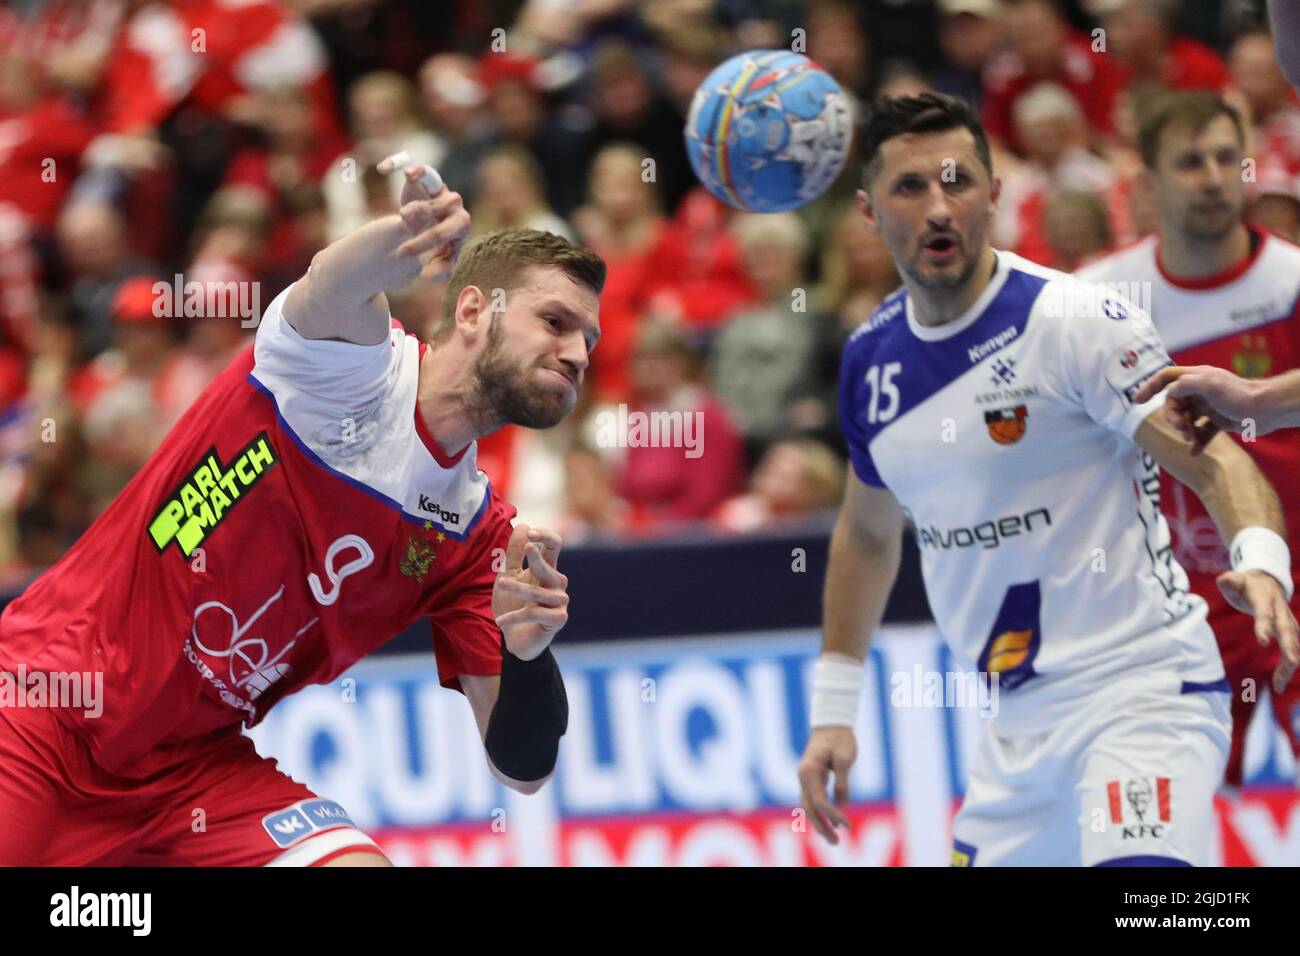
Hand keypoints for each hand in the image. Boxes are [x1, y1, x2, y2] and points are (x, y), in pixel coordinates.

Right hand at [375, 158, 468, 282]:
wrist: (428, 233)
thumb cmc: (436, 251)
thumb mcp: (439, 264)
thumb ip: (439, 272)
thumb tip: (428, 275)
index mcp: (460, 225)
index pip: (448, 230)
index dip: (424, 241)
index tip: (402, 252)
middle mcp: (454, 204)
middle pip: (447, 203)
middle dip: (423, 214)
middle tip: (400, 221)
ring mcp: (440, 189)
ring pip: (433, 180)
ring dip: (417, 184)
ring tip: (400, 207)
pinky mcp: (424, 179)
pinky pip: (417, 166)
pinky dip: (402, 163)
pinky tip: (383, 168)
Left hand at [492, 524, 568, 660]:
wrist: (514, 639)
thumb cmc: (513, 605)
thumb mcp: (508, 576)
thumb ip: (514, 553)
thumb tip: (522, 524)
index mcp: (547, 569)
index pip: (554, 546)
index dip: (546, 536)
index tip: (530, 532)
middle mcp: (557, 584)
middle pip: (549, 565)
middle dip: (536, 556)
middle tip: (526, 546)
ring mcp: (560, 602)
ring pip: (538, 591)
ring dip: (518, 588)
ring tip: (500, 584)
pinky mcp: (558, 619)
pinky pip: (535, 613)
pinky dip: (515, 616)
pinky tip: (500, 621)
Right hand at [797, 726, 855, 843]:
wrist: (831, 721)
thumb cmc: (840, 737)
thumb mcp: (845, 758)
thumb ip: (843, 783)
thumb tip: (842, 806)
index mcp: (809, 771)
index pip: (820, 801)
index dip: (833, 815)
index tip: (848, 825)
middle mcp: (803, 776)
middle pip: (809, 808)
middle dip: (821, 827)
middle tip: (836, 843)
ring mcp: (805, 777)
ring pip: (809, 806)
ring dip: (820, 823)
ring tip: (833, 839)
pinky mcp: (811, 777)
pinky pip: (813, 799)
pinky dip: (821, 813)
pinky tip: (832, 822)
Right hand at [1132, 365, 1266, 454]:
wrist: (1266, 410)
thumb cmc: (1237, 395)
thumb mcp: (1208, 384)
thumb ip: (1184, 385)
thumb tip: (1169, 393)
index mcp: (1196, 378)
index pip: (1166, 378)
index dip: (1150, 387)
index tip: (1137, 401)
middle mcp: (1200, 390)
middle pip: (1174, 403)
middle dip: (1173, 418)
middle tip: (1180, 429)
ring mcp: (1209, 406)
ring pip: (1186, 419)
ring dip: (1184, 430)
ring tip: (1190, 440)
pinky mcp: (1219, 421)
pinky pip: (1201, 432)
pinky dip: (1197, 442)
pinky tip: (1195, 453)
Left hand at [1217, 568, 1299, 692]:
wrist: (1267, 581)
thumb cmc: (1246, 584)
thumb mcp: (1235, 580)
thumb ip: (1229, 581)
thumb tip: (1225, 580)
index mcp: (1265, 599)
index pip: (1265, 613)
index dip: (1264, 626)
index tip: (1262, 641)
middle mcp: (1281, 611)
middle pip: (1287, 630)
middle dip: (1290, 647)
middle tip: (1292, 662)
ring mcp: (1287, 622)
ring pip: (1293, 644)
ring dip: (1289, 664)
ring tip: (1279, 685)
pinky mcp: (1289, 632)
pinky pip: (1291, 651)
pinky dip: (1287, 668)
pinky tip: (1279, 684)